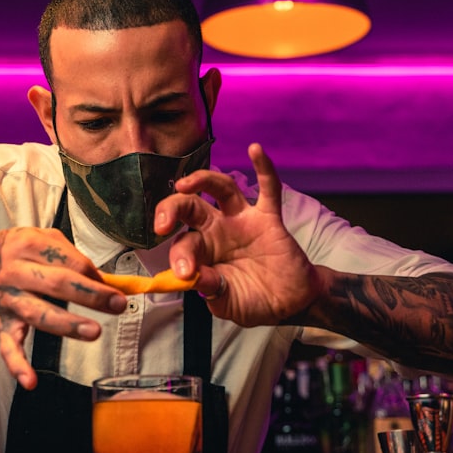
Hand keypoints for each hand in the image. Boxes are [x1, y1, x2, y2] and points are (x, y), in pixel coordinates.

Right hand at [0, 227, 125, 388]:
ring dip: (67, 324)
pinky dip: (17, 365)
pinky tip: (31, 382)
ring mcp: (8, 300)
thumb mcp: (39, 238)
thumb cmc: (14, 251)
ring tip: (94, 332)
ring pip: (39, 314)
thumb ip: (71, 254)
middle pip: (57, 284)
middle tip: (119, 304)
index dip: (94, 273)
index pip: (69, 260)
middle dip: (91, 295)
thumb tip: (104, 280)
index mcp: (28, 245)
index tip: (114, 285)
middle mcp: (15, 272)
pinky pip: (8, 347)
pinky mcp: (2, 324)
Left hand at [155, 143, 322, 325]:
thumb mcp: (228, 302)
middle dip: (171, 209)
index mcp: (202, 251)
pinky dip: (264, 168)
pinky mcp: (269, 218)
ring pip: (220, 189)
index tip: (186, 273)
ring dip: (202, 180)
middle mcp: (217, 230)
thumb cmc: (254, 301)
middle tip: (162, 223)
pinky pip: (268, 189)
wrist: (291, 303)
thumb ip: (213, 289)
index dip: (180, 257)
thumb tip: (194, 277)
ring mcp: (242, 220)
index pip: (183, 244)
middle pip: (189, 206)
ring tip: (186, 183)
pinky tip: (256, 149)